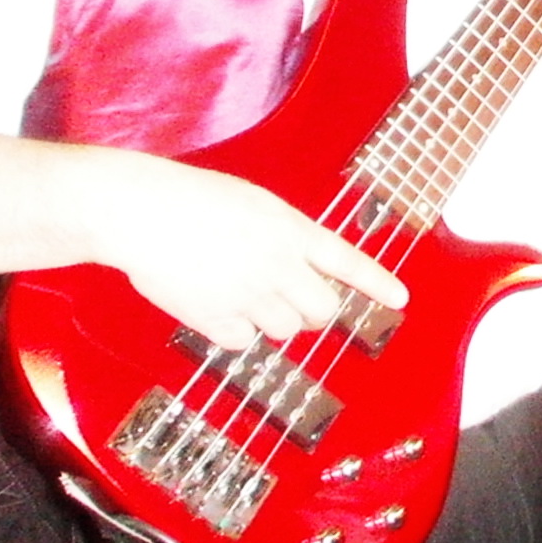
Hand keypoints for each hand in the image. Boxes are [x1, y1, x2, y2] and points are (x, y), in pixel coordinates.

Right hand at [88, 154, 409, 350]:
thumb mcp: (255, 205)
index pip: (349, 261)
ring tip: (240, 291)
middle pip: (323, 311)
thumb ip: (283, 236)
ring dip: (271, 319)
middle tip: (293, 301)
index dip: (377, 284)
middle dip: (314, 311)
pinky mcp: (217, 319)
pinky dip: (234, 332)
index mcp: (292, 230)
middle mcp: (279, 265)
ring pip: (285, 331)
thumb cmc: (191, 200)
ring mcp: (250, 295)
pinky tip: (215, 304)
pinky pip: (244, 342)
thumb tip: (295, 267)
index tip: (400, 299)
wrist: (141, 211)